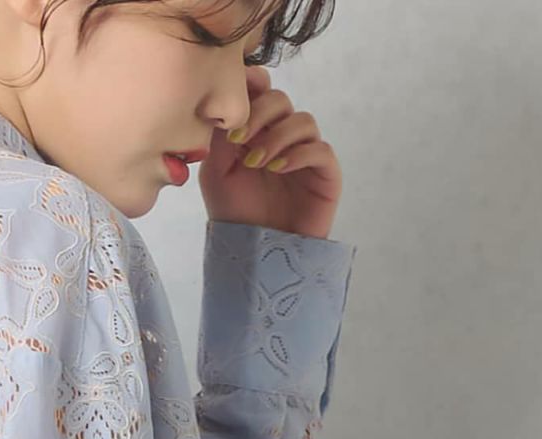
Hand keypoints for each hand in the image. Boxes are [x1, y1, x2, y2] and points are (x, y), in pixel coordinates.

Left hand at [198, 66, 343, 239]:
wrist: (256, 253)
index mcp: (257, 132)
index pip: (261, 92)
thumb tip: (230, 102)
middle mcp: (283, 137)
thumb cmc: (236, 215)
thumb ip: (220, 136)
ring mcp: (306, 154)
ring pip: (302, 121)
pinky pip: (320, 149)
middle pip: (280, 100)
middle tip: (238, 138)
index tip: (234, 93)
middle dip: (259, 113)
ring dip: (277, 136)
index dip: (252, 84)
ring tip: (256, 163)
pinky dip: (299, 153)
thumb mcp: (216, 172)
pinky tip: (278, 168)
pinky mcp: (325, 174)